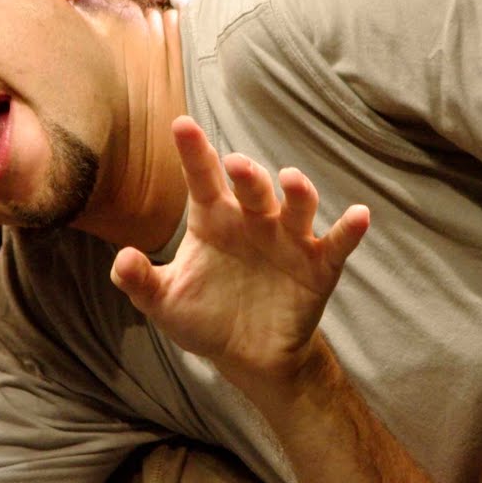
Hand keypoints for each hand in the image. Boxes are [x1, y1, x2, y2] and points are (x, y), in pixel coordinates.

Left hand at [111, 116, 369, 390]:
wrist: (249, 358)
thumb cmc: (204, 318)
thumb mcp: (165, 304)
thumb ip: (139, 282)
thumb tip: (121, 260)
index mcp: (213, 219)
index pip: (201, 179)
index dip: (193, 152)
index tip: (181, 124)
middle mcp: (252, 220)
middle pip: (251, 187)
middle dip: (246, 173)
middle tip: (236, 164)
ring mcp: (288, 240)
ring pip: (296, 206)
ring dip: (297, 191)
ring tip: (291, 179)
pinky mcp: (318, 265)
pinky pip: (337, 242)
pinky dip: (349, 229)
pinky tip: (359, 215)